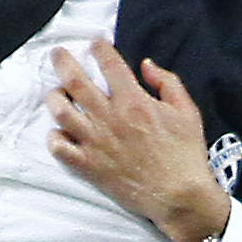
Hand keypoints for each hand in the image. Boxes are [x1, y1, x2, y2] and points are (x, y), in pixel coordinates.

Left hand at [42, 42, 227, 241]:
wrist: (180, 197)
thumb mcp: (187, 111)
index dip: (99, 48)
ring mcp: (96, 143)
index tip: (95, 44)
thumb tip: (145, 65)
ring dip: (54, 97)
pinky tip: (60, 132)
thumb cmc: (186, 155)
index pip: (108, 63)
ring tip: (56, 93)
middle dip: (62, 61)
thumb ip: (167, 82)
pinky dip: (54, 137)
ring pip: (60, 111)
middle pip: (74, 80)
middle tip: (57, 54)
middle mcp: (110, 118)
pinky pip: (59, 148)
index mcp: (134, 102)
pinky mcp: (89, 166)